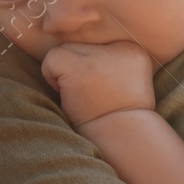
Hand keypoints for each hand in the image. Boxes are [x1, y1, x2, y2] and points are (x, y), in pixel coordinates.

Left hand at [41, 41, 156, 127]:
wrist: (121, 138)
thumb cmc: (120, 115)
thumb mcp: (130, 81)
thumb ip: (113, 63)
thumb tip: (80, 56)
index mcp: (133, 50)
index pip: (100, 46)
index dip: (93, 69)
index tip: (103, 91)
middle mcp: (119, 46)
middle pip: (82, 45)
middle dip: (79, 69)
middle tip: (90, 94)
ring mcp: (98, 56)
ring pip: (66, 50)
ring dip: (65, 72)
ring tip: (81, 94)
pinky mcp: (78, 67)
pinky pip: (52, 58)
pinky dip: (50, 75)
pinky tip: (67, 93)